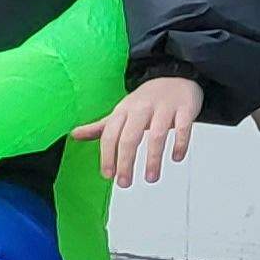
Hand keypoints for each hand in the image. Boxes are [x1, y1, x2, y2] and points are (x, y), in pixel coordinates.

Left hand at [69, 75, 203, 187]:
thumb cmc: (145, 101)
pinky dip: (180, 144)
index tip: (108, 175)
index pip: (110, 135)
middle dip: (125, 162)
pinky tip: (176, 158)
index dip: (107, 156)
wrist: (175, 76)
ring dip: (153, 159)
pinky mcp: (185, 108)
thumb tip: (74, 135)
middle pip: (130, 137)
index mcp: (123, 111)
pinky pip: (183, 128)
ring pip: (157, 135)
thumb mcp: (120, 112)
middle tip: (124, 183)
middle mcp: (141, 109)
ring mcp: (164, 108)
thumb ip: (100, 127)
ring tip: (151, 178)